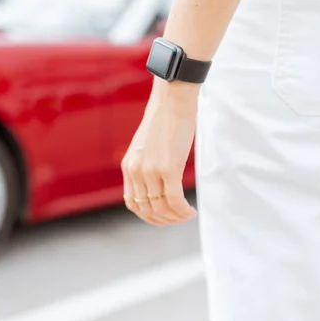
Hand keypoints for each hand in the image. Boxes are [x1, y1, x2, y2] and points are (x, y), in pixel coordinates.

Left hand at [121, 80, 198, 225]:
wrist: (171, 100)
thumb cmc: (164, 119)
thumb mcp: (146, 145)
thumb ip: (146, 163)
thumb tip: (159, 181)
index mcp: (128, 166)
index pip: (132, 203)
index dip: (148, 216)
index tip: (164, 216)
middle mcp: (135, 171)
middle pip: (147, 210)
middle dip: (165, 220)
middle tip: (180, 218)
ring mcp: (150, 171)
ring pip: (161, 208)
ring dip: (176, 217)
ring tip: (187, 215)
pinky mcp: (168, 168)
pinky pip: (175, 201)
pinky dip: (183, 211)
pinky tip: (191, 210)